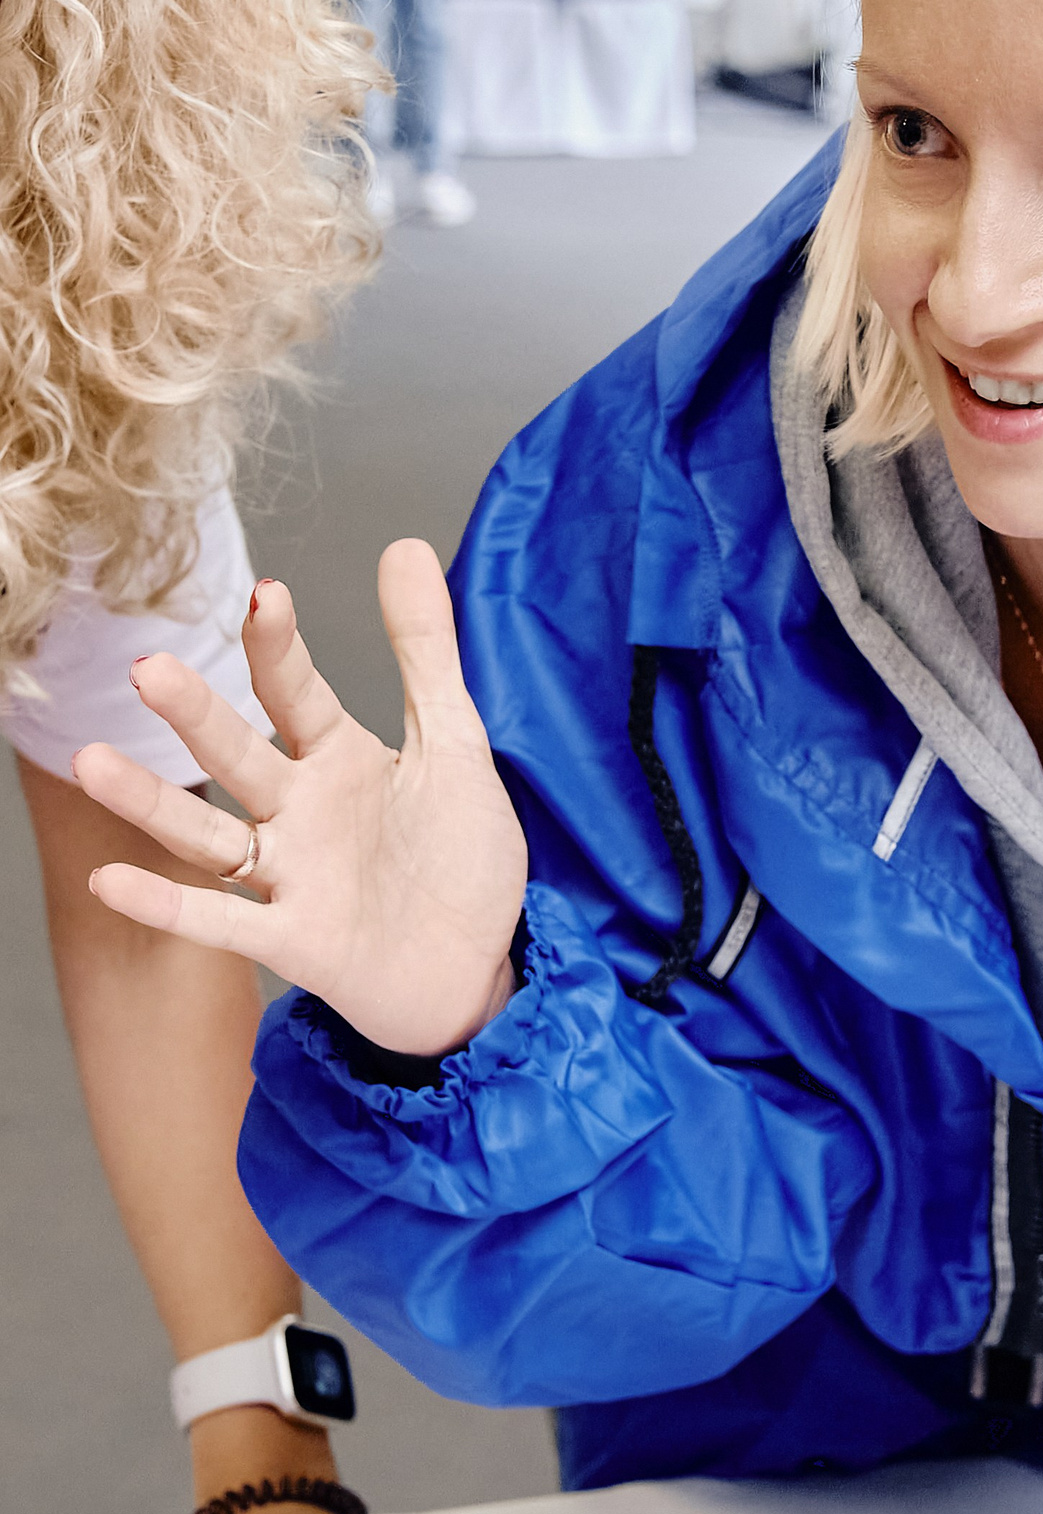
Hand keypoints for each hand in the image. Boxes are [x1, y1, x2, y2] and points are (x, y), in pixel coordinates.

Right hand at [73, 542, 526, 1058]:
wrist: (481, 968)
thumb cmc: (461, 860)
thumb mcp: (456, 745)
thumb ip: (426, 653)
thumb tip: (409, 545)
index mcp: (338, 759)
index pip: (295, 692)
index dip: (279, 647)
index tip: (266, 594)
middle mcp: (301, 812)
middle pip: (238, 756)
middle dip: (196, 715)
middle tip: (147, 667)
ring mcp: (292, 878)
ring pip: (208, 836)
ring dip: (152, 803)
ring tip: (91, 762)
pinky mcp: (297, 944)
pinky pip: (223, 925)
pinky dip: (168, 906)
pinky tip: (110, 881)